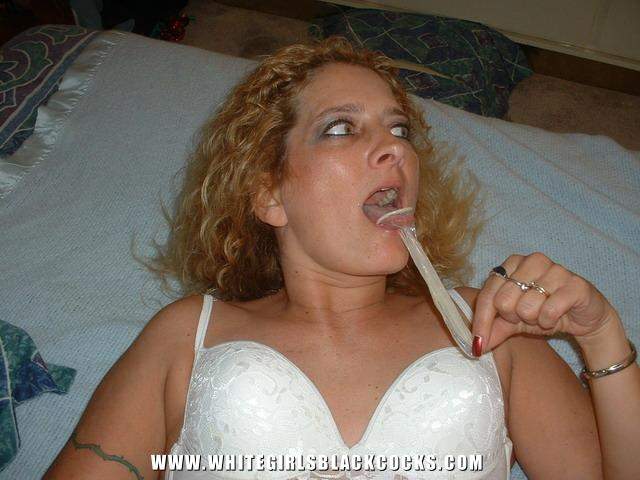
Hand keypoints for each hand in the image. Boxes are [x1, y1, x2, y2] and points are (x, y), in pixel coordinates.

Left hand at [471, 252, 616, 355]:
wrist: (585, 317)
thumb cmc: (546, 312)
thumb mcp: (515, 321)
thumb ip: (494, 328)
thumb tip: (475, 345)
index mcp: (512, 263)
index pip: (487, 294)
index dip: (481, 321)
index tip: (477, 343)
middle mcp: (532, 261)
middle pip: (503, 300)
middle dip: (513, 317)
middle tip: (527, 316)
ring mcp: (555, 270)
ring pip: (526, 306)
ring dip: (533, 319)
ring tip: (543, 314)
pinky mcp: (575, 284)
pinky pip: (549, 310)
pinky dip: (549, 321)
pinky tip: (557, 317)